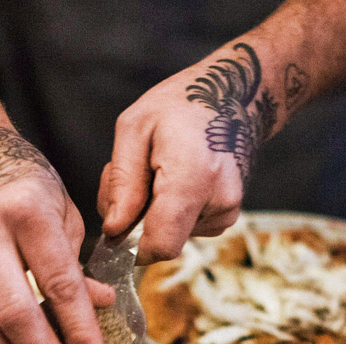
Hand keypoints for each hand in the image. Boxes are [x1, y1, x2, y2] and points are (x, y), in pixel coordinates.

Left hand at [99, 45, 272, 261]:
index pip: (161, 245)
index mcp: (194, 178)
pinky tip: (174, 178)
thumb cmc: (181, 105)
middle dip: (136, 219)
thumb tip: (113, 230)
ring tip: (158, 169)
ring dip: (152, 211)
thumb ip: (122, 183)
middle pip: (161, 240)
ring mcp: (227, 212)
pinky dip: (170, 210)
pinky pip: (185, 227)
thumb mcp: (134, 128)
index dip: (131, 245)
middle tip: (136, 175)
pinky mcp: (226, 216)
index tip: (116, 224)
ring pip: (171, 235)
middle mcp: (218, 202)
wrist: (232, 96)